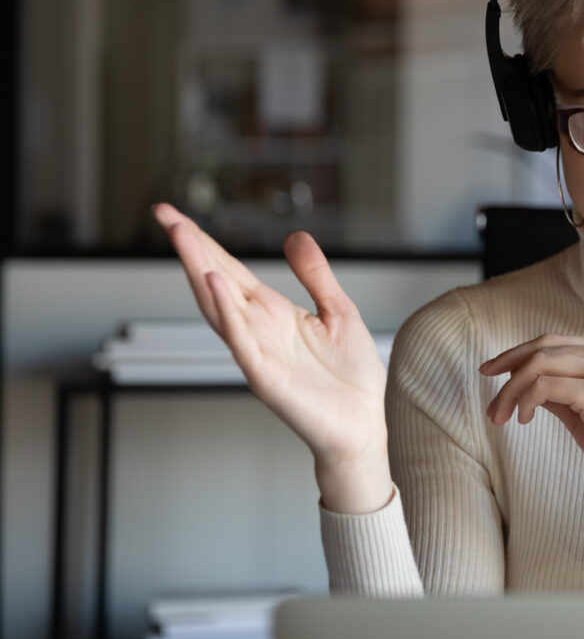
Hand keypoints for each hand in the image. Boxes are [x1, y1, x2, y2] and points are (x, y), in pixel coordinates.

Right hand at [151, 204, 390, 508]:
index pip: (230, 270)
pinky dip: (226, 312)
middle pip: (215, 281)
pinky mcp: (265, 376)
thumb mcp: (339, 310)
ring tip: (182, 235)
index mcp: (273, 313)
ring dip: (198, 270)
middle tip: (163, 214)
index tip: (175, 215)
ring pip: (218, 306)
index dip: (204, 242)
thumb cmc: (351, 378)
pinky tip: (214, 284)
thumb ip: (315, 275)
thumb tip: (295, 236)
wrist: (364, 424)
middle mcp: (258, 330)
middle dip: (190, 248)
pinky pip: (240, 341)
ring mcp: (257, 352)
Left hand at [480, 335, 583, 541]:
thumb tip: (522, 381)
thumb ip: (560, 391)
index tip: (493, 371)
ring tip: (499, 417)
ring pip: (539, 366)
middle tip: (488, 393)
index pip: (555, 342)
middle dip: (508, 368)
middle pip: (544, 348)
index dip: (518, 354)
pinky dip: (525, 401)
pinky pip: (544, 387)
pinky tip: (523, 420)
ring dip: (510, 391)